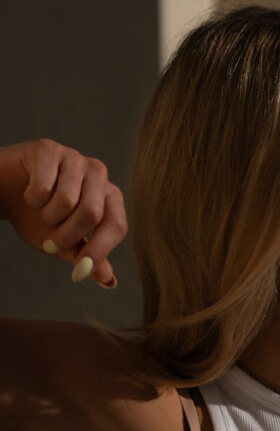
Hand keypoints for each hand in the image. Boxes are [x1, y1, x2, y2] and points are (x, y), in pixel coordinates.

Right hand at [0, 139, 127, 286]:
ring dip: (47, 217)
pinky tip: (29, 193)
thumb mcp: (63, 244)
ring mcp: (74, 158)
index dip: (99, 250)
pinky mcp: (49, 149)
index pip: (117, 225)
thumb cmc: (37, 218)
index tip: (80, 270)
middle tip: (51, 241)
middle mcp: (98, 174)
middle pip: (92, 213)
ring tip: (41, 212)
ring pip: (67, 201)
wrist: (2, 194)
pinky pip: (43, 186)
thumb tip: (109, 281)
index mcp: (109, 198)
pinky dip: (32, 199)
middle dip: (66, 236)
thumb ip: (86, 258)